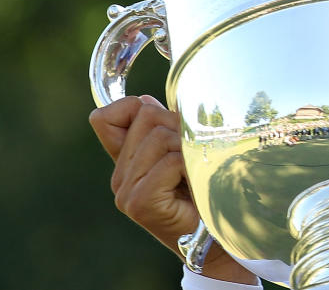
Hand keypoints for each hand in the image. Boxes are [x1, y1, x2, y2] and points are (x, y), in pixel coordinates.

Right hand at [89, 95, 256, 283]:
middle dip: (177, 124)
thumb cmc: (205, 192)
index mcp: (126, 161)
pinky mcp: (140, 203)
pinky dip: (190, 165)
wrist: (216, 238)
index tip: (165, 121)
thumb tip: (145, 101)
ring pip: (159, 136)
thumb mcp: (183, 153)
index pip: (103, 118)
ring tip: (196, 168)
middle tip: (193, 152)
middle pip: (144, 116)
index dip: (134, 107)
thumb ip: (162, 129)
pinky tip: (197, 180)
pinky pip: (169, 161)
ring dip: (187, 146)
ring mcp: (126, 191)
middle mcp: (119, 176)